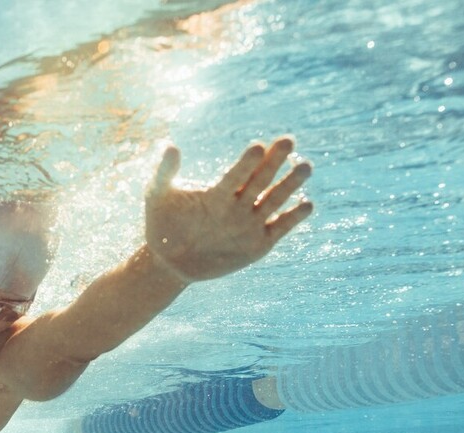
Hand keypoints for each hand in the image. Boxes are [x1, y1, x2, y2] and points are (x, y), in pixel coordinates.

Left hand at [145, 137, 312, 282]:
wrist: (168, 262)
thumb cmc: (162, 223)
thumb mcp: (157, 197)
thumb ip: (164, 173)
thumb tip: (170, 147)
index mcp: (218, 191)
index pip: (237, 173)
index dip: (247, 162)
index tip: (258, 147)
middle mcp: (239, 203)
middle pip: (261, 180)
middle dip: (275, 162)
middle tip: (288, 141)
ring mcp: (250, 223)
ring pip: (274, 200)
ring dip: (290, 184)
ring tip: (305, 166)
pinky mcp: (259, 245)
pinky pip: (280, 228)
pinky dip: (293, 218)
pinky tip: (306, 204)